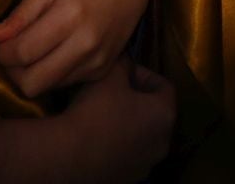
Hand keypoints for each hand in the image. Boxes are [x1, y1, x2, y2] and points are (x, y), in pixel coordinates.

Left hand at [0, 0, 148, 97]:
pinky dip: (50, 74)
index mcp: (70, 16)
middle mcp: (85, 45)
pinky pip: (64, 84)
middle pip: (31, 82)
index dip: (1, 52)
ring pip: (46, 88)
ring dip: (29, 75)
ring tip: (30, 51)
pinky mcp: (101, 72)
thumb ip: (25, 11)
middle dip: (12, 71)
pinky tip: (52, 54)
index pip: (22, 52)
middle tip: (10, 51)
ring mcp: (96, 62)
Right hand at [63, 61, 174, 181]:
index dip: (144, 73)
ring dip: (129, 123)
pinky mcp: (129, 179)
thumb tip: (125, 61)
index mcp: (165, 115)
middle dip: (136, 99)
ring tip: (104, 113)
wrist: (69, 158)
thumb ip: (124, 63)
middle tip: (114, 90)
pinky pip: (129, 154)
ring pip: (142, 135)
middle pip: (155, 112)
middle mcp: (163, 143)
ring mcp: (146, 164)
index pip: (164, 86)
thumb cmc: (96, 111)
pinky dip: (119, 143)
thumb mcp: (110, 75)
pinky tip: (97, 136)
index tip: (123, 71)